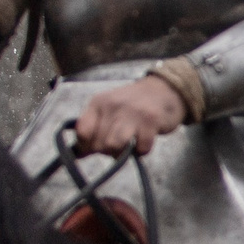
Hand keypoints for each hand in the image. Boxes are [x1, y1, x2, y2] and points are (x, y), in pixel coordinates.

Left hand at [74, 75, 188, 156]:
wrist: (165, 89)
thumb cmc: (134, 104)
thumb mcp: (109, 109)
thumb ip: (94, 128)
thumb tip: (79, 154)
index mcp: (98, 103)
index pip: (83, 131)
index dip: (86, 146)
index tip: (94, 148)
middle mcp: (113, 106)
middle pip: (98, 143)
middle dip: (106, 151)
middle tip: (116, 145)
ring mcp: (132, 113)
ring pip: (114, 145)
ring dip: (120, 153)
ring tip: (127, 148)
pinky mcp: (151, 121)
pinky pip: (140, 148)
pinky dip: (142, 151)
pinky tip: (144, 141)